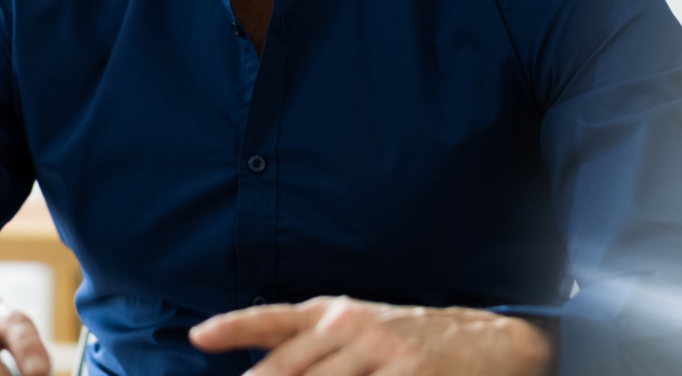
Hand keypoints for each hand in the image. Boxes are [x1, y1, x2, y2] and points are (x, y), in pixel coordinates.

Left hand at [188, 296, 550, 375]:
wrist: (484, 340)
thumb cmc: (402, 336)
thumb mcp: (350, 324)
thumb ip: (301, 340)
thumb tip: (251, 369)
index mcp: (331, 312)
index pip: (272, 320)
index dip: (233, 327)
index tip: (198, 335)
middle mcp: (353, 327)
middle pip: (290, 368)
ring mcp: (385, 352)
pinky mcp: (414, 375)